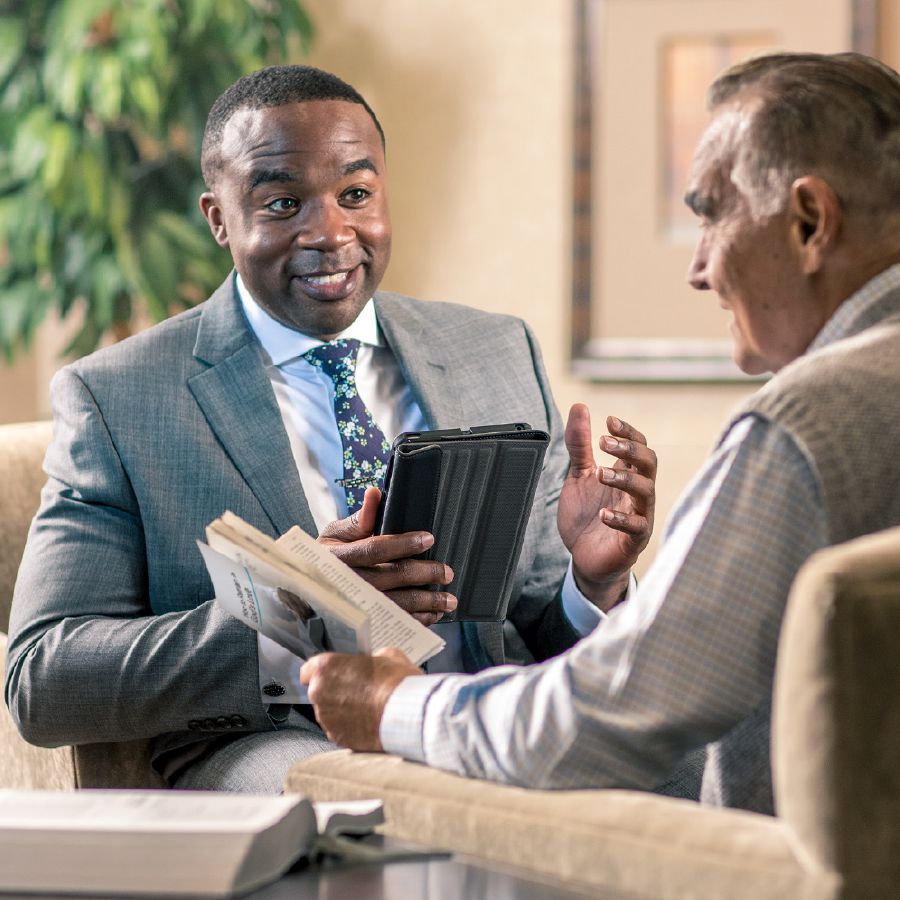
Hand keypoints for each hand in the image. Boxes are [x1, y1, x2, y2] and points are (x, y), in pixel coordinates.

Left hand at [300, 648, 419, 750]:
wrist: (406, 714)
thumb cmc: (396, 682)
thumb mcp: (388, 655)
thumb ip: (372, 658)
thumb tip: (374, 662)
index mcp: (326, 667)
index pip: (308, 670)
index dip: (324, 672)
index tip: (335, 674)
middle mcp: (319, 693)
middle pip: (319, 692)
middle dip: (335, 691)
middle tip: (358, 690)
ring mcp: (326, 718)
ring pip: (329, 712)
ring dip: (342, 710)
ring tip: (367, 708)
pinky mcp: (337, 738)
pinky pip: (339, 730)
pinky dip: (350, 727)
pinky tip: (368, 722)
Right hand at [318, 488, 457, 624]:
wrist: (308, 593)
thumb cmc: (326, 558)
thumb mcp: (334, 535)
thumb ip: (358, 519)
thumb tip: (376, 493)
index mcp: (339, 557)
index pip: (375, 549)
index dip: (403, 543)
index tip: (428, 538)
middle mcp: (347, 583)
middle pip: (391, 577)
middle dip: (424, 574)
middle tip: (447, 572)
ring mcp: (356, 606)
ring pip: (396, 604)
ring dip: (426, 602)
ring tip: (449, 599)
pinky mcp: (363, 624)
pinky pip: (393, 622)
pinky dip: (417, 620)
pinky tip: (433, 614)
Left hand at [557, 404, 656, 610]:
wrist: (584, 558)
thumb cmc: (587, 516)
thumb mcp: (578, 476)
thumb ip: (580, 446)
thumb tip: (580, 407)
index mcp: (626, 475)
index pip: (639, 447)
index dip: (628, 432)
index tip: (609, 421)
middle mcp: (637, 493)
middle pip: (649, 463)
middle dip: (630, 450)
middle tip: (604, 442)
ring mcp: (639, 516)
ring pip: (646, 492)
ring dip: (625, 479)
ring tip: (600, 474)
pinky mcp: (633, 541)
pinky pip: (636, 527)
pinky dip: (621, 519)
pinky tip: (603, 514)